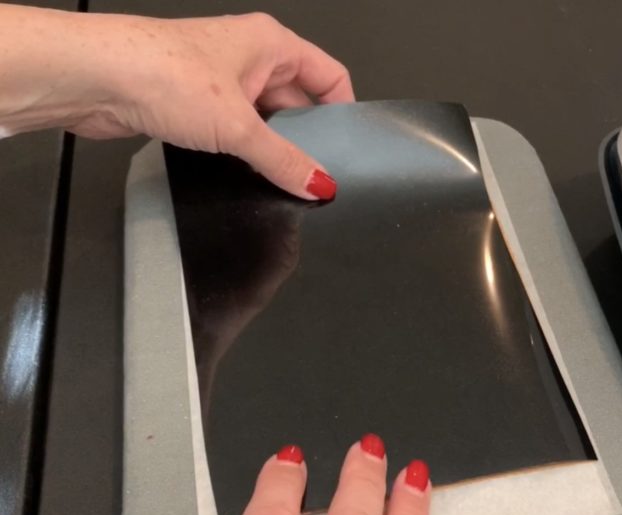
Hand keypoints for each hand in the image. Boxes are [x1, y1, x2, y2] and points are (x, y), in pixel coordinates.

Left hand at [0, 7, 350, 198]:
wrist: (93, 78)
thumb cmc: (159, 70)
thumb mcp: (240, 127)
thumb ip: (285, 161)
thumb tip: (319, 182)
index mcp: (271, 43)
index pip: (329, 76)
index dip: (342, 111)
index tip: (347, 149)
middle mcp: (248, 57)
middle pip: (297, 103)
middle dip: (303, 139)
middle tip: (309, 172)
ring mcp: (220, 81)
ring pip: (263, 121)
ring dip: (267, 148)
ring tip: (271, 173)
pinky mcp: (192, 104)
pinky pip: (232, 132)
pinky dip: (239, 152)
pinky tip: (239, 170)